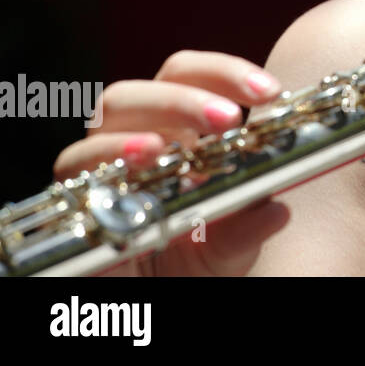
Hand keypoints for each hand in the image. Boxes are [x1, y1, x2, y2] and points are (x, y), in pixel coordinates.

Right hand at [52, 50, 291, 275]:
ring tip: (173, 142)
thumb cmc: (188, 261)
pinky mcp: (78, 192)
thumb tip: (278, 210)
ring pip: (111, 112)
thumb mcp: (228, 249)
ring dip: (149, 120)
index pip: (194, 75)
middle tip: (231, 118)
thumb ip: (248, 229)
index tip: (271, 92)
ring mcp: (104, 160)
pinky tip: (141, 163)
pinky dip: (109, 155)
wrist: (145, 300)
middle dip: (189, 96)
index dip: (227, 73)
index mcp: (180, 130)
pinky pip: (78, 162)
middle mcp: (138, 134)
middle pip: (154, 83)